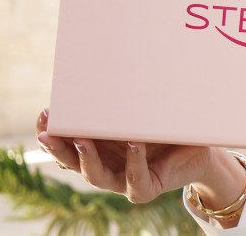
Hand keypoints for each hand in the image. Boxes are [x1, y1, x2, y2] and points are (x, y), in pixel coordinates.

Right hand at [34, 108, 245, 217]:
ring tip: (82, 140)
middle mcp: (105, 163)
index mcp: (98, 145)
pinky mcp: (144, 188)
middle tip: (47, 133)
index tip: (46, 111)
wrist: (199, 149)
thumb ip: (130, 94)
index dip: (52, 129)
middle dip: (57, 147)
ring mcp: (122, 179)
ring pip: (95, 176)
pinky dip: (133, 163)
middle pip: (71, 161)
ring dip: (87, 159)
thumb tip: (120, 57)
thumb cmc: (168, 126)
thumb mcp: (145, 108)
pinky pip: (135, 179)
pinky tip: (133, 145)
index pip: (66, 140)